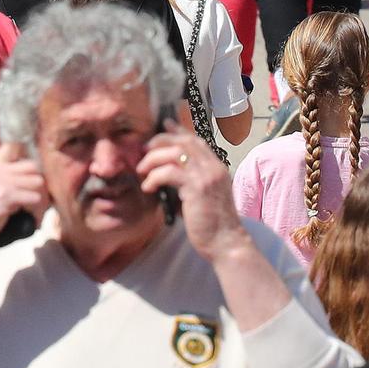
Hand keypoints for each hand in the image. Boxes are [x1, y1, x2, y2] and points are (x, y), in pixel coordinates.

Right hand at [0, 143, 49, 259]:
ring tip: (36, 210)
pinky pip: (35, 198)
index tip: (29, 175)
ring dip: (41, 197)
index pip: (12, 146)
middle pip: (32, 164)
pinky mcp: (7, 197)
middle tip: (36, 197)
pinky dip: (37, 210)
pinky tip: (31, 218)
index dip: (26, 157)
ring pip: (38, 181)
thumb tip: (20, 186)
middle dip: (37, 181)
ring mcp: (2, 181)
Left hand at [137, 131, 246, 262]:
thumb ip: (190, 180)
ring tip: (142, 171)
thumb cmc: (211, 224)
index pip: (196, 141)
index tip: (164, 124)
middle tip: (144, 149)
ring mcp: (207, 177)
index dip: (179, 131)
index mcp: (217, 168)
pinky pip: (168, 173)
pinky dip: (154, 177)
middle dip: (160, 141)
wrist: (226, 243)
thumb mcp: (202, 196)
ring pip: (174, 154)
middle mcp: (214, 168)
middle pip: (184, 142)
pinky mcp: (197, 188)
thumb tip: (167, 171)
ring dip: (152, 159)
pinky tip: (148, 187)